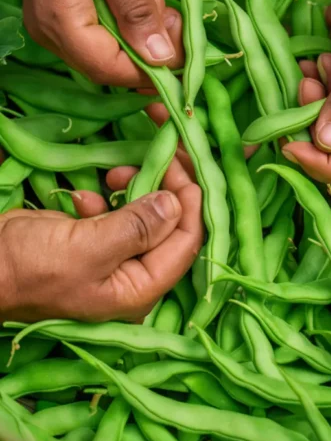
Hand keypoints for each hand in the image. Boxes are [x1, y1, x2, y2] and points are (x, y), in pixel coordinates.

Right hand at [0, 157, 201, 322]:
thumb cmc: (28, 268)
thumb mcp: (86, 248)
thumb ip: (136, 228)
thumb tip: (176, 203)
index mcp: (141, 289)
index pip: (187, 242)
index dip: (192, 201)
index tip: (183, 164)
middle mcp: (135, 276)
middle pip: (172, 225)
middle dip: (168, 186)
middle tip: (161, 151)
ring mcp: (115, 258)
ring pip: (147, 214)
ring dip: (137, 188)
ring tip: (114, 175)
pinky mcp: (94, 242)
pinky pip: (118, 215)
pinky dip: (108, 199)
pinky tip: (86, 196)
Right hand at [7, 0, 183, 86]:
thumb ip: (138, 9)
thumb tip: (160, 57)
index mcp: (59, 20)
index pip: (109, 68)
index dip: (151, 71)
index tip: (187, 57)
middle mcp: (53, 33)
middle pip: (112, 67)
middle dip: (152, 51)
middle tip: (175, 19)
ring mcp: (60, 28)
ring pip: (114, 55)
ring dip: (146, 35)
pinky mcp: (72, 20)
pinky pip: (110, 38)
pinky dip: (135, 26)